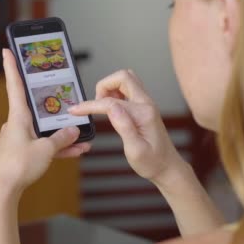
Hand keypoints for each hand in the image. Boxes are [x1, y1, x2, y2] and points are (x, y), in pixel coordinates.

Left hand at [0, 49, 90, 196]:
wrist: (2, 191)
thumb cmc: (17, 166)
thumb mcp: (46, 150)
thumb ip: (62, 138)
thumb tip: (73, 130)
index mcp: (18, 116)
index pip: (15, 84)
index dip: (12, 66)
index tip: (7, 50)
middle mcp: (17, 124)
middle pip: (38, 108)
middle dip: (56, 106)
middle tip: (66, 96)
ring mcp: (20, 138)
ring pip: (45, 129)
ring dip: (62, 134)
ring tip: (83, 139)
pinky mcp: (23, 152)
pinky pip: (44, 144)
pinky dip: (58, 147)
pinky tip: (75, 151)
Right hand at [69, 69, 183, 182]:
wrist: (167, 167)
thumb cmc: (152, 162)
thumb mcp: (136, 151)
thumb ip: (124, 127)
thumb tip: (111, 108)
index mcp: (143, 114)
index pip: (111, 101)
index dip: (91, 105)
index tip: (76, 110)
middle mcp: (146, 103)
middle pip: (123, 76)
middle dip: (104, 86)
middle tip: (96, 106)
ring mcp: (146, 103)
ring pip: (126, 80)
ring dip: (110, 88)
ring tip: (103, 108)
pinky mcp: (144, 106)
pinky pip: (128, 89)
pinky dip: (115, 93)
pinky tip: (111, 110)